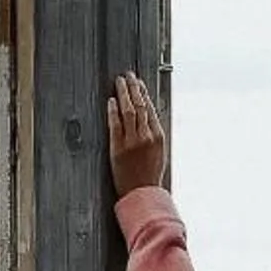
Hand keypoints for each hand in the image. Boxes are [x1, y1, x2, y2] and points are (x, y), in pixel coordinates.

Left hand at [106, 71, 168, 194]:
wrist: (142, 194)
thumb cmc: (150, 177)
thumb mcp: (159, 154)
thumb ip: (154, 136)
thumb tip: (148, 119)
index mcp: (159, 137)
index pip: (151, 109)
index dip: (144, 94)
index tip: (139, 84)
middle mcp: (147, 136)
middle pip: (140, 105)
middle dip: (134, 88)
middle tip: (128, 76)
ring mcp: (133, 141)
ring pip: (129, 110)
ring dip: (124, 93)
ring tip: (119, 82)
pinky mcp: (118, 148)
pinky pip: (116, 124)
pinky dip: (113, 110)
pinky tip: (111, 101)